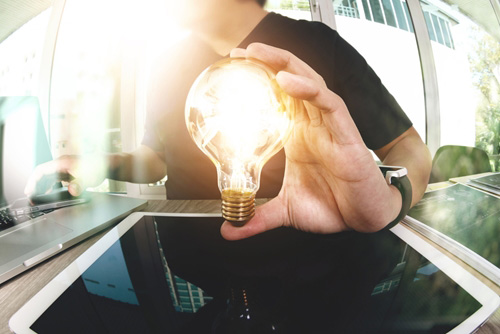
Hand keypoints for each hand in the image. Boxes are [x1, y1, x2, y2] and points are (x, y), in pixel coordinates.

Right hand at [24, 155, 106, 197]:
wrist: (107, 165)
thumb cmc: (98, 167)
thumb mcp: (88, 177)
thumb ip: (79, 184)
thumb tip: (72, 190)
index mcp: (62, 163)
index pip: (41, 170)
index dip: (33, 181)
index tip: (29, 190)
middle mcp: (61, 165)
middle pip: (43, 174)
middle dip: (36, 186)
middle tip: (32, 197)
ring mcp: (65, 169)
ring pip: (49, 178)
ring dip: (43, 187)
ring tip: (38, 198)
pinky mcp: (69, 173)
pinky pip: (56, 180)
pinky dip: (51, 187)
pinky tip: (50, 194)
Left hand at [221, 43, 401, 239]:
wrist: (363, 220)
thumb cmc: (332, 207)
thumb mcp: (286, 211)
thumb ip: (257, 217)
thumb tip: (229, 230)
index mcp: (297, 137)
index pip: (276, 99)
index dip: (257, 82)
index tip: (232, 70)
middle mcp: (312, 126)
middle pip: (291, 82)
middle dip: (267, 62)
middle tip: (241, 52)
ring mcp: (329, 127)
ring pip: (309, 84)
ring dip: (285, 66)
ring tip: (259, 54)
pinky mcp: (346, 135)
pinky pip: (329, 104)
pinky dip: (309, 90)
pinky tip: (288, 82)